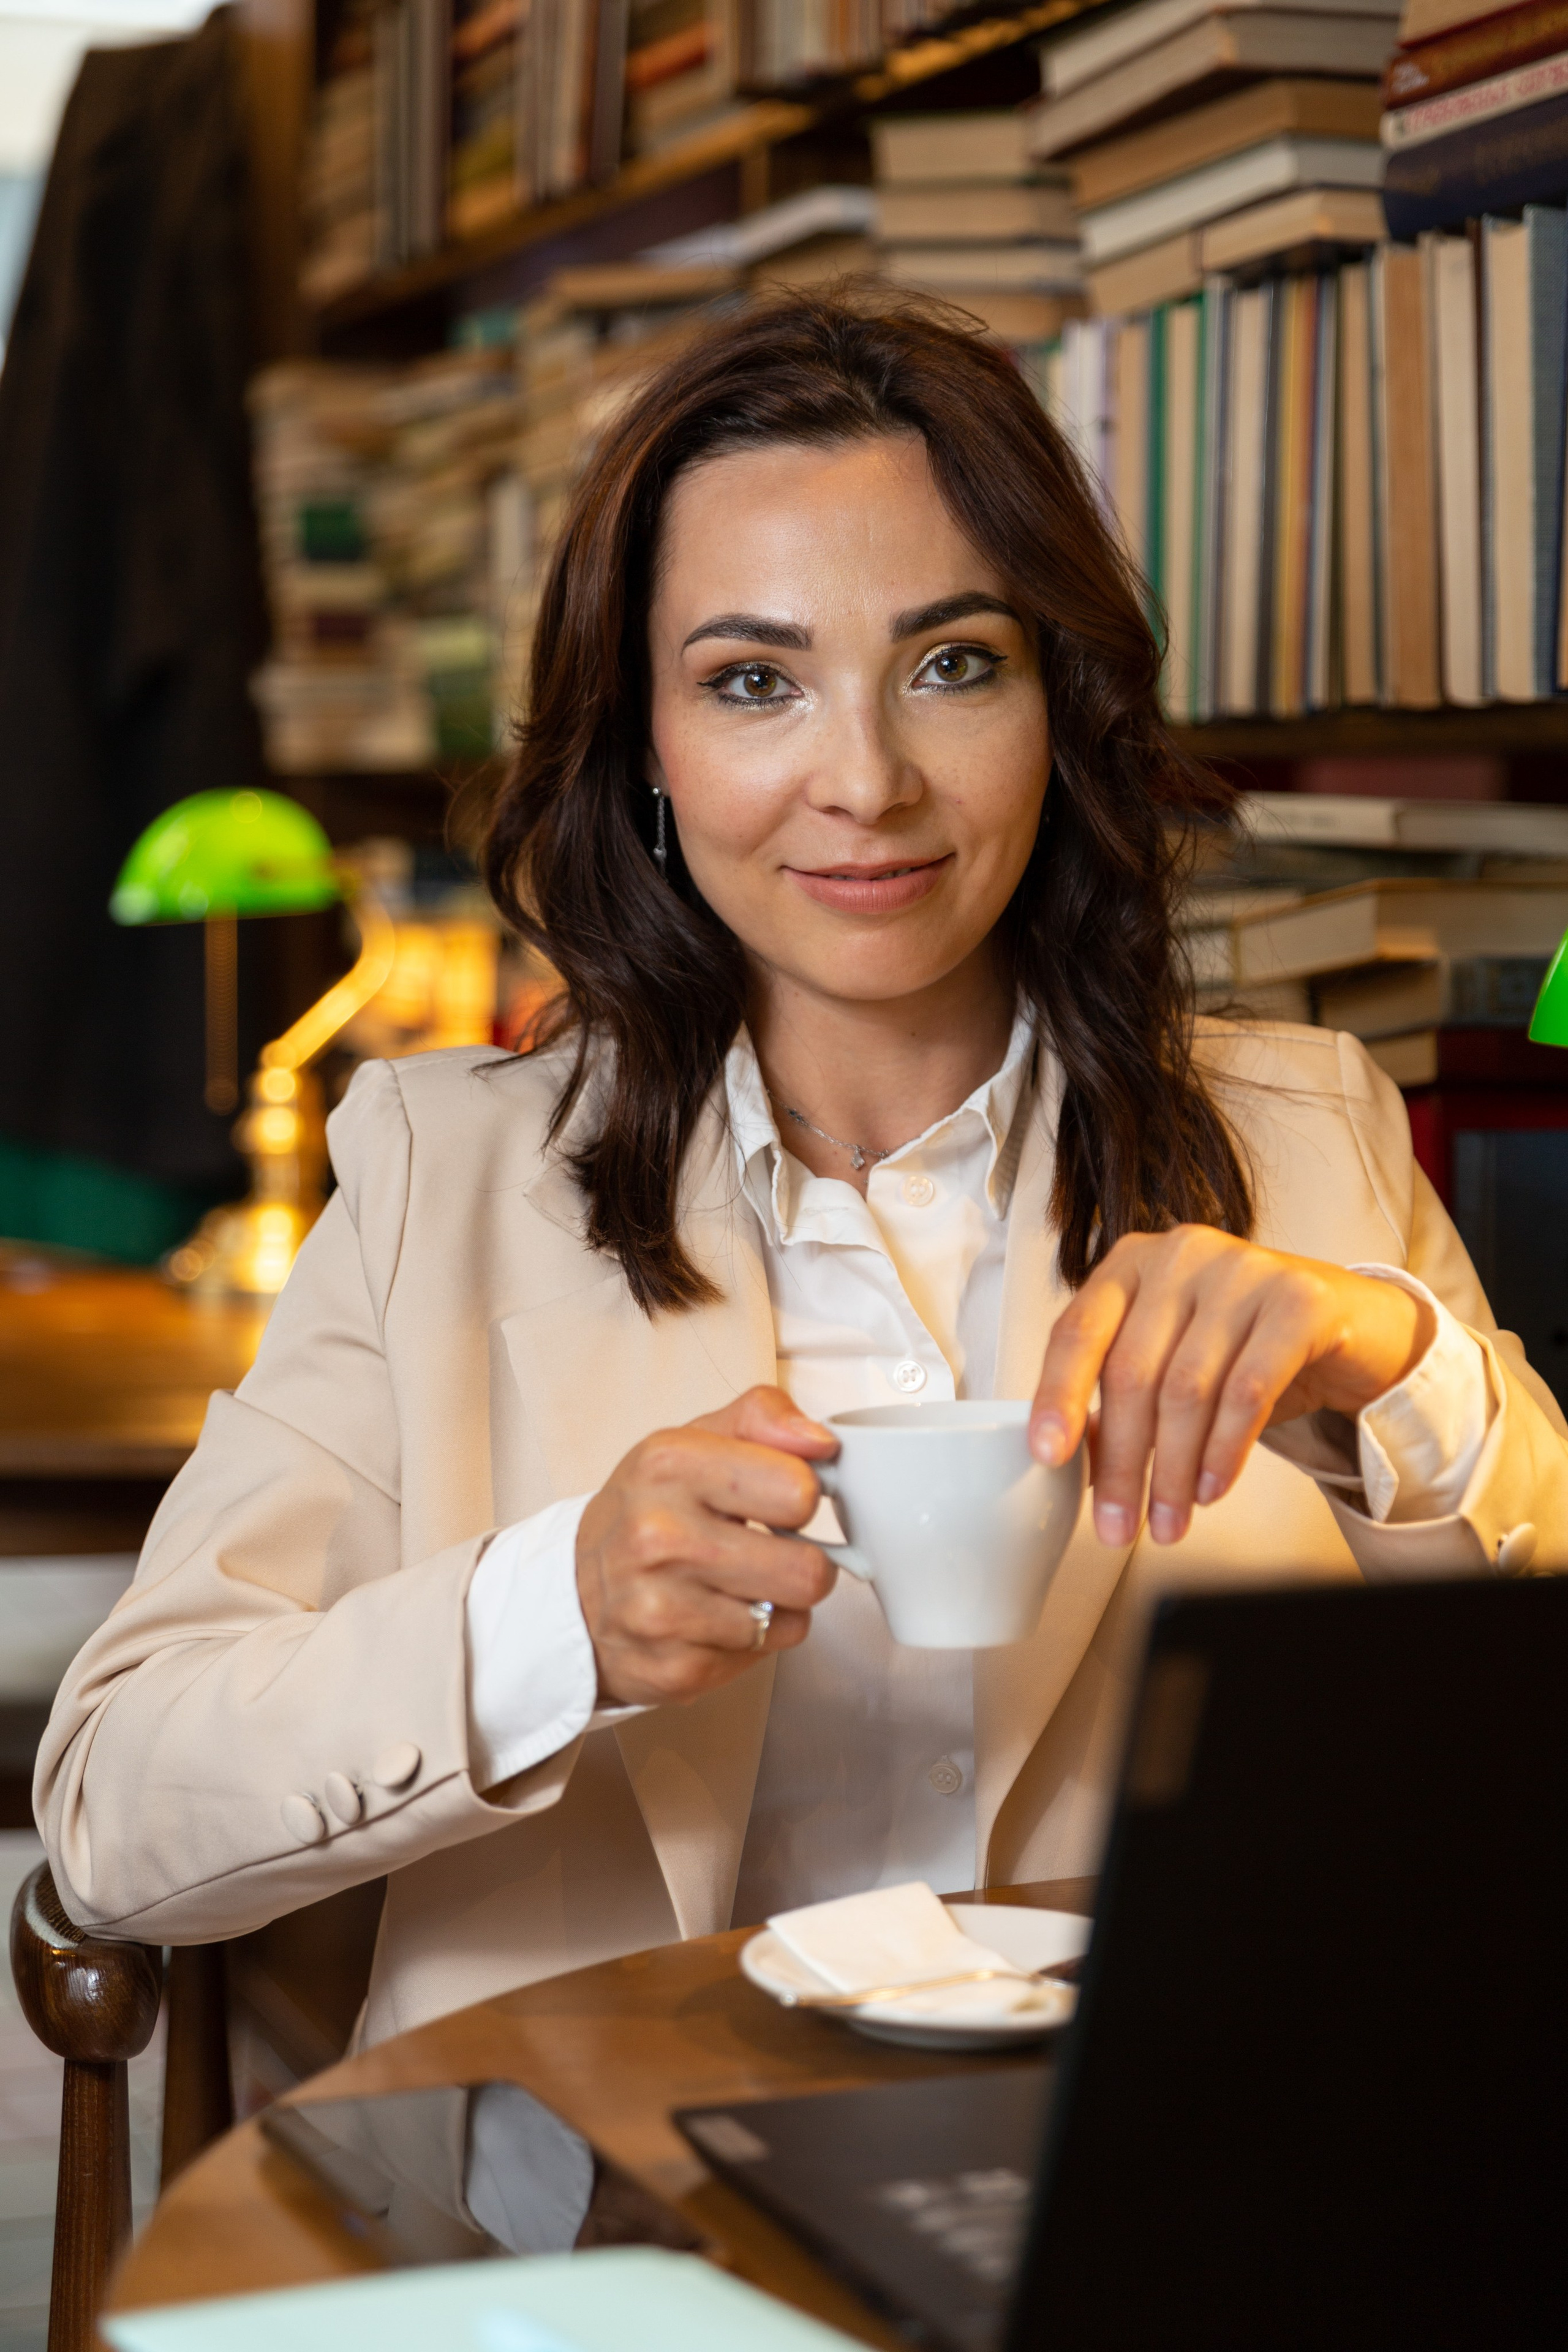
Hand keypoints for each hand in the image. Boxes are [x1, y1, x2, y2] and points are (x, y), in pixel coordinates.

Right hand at [575, 1385, 838, 1706]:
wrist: (573, 1596)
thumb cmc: (645, 1515)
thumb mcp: (692, 1442)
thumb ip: (763, 1419)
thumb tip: (821, 1441)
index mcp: (669, 1465)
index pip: (798, 1490)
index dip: (801, 1496)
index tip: (779, 1500)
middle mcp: (659, 1536)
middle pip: (808, 1570)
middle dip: (803, 1562)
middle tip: (767, 1551)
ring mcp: (662, 1609)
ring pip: (793, 1618)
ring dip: (777, 1604)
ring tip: (735, 1585)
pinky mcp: (674, 1668)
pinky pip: (763, 1655)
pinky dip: (750, 1640)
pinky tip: (714, 1619)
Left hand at [1028, 1228, 1434, 1547]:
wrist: (1353, 1328)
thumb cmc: (1248, 1347)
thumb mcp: (1173, 1363)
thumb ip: (1120, 1397)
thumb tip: (1074, 1463)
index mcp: (1133, 1263)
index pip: (1078, 1332)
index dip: (1057, 1396)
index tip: (1047, 1457)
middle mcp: (1181, 1255)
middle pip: (1133, 1372)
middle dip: (1122, 1461)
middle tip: (1117, 1526)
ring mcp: (1242, 1269)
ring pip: (1187, 1388)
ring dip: (1173, 1469)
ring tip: (1169, 1521)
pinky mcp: (1299, 1299)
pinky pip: (1248, 1389)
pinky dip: (1225, 1450)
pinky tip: (1212, 1488)